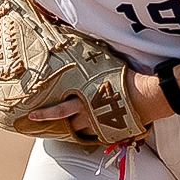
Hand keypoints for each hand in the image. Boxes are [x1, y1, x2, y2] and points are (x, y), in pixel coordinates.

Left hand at [29, 70, 167, 137]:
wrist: (147, 95)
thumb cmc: (126, 78)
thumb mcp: (105, 67)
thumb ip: (91, 65)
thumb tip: (78, 45)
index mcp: (84, 100)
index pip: (59, 111)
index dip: (44, 115)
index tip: (32, 116)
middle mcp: (88, 115)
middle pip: (68, 125)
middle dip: (58, 125)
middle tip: (48, 126)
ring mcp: (100, 126)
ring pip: (82, 131)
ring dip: (77, 128)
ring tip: (75, 124)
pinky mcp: (112, 132)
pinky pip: (97, 134)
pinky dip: (94, 131)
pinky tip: (95, 127)